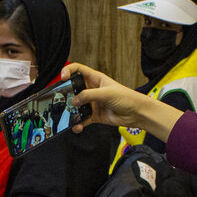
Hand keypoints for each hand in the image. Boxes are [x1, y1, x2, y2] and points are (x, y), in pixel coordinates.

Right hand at [64, 63, 181, 141]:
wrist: (137, 113)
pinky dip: (78, 123)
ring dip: (71, 111)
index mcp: (95, 79)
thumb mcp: (106, 93)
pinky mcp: (95, 115)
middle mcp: (92, 90)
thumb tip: (73, 102)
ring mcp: (93, 103)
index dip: (68, 71)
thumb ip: (88, 96)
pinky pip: (82, 119)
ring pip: (76, 106)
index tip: (62, 78)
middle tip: (60, 99)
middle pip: (74, 89)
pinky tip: (77, 126)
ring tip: (68, 115)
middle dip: (66, 94)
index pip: (78, 70)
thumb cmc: (126, 98)